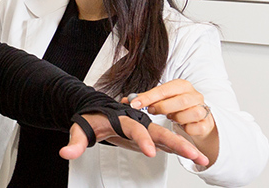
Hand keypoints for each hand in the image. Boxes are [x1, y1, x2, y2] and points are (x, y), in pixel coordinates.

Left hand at [59, 113, 208, 166]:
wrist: (96, 109)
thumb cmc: (91, 118)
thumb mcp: (80, 129)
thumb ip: (75, 142)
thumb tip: (65, 153)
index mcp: (122, 119)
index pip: (135, 130)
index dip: (143, 140)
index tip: (151, 151)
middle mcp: (138, 123)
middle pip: (160, 132)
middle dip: (177, 142)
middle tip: (192, 154)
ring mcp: (146, 130)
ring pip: (168, 138)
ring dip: (186, 147)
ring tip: (203, 159)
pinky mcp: (150, 137)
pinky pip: (168, 143)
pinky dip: (182, 150)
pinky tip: (196, 158)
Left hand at [126, 79, 213, 137]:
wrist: (196, 118)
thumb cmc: (176, 107)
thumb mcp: (162, 99)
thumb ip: (145, 99)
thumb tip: (125, 100)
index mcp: (182, 85)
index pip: (164, 89)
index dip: (148, 97)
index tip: (134, 104)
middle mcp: (195, 95)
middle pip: (180, 101)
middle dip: (162, 108)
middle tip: (152, 111)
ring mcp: (203, 109)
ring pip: (190, 114)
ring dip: (177, 118)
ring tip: (171, 117)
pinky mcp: (207, 123)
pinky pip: (196, 128)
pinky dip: (187, 129)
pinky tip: (182, 126)